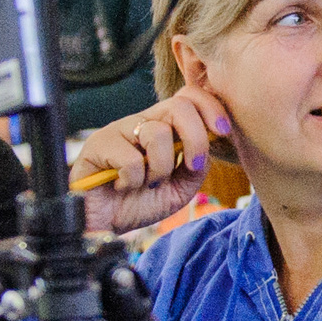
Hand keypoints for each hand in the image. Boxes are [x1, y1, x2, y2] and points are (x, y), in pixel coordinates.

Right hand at [72, 87, 231, 232]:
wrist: (105, 223)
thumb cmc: (141, 202)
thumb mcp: (180, 187)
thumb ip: (197, 165)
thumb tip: (209, 144)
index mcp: (164, 127)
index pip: (190, 97)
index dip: (211, 109)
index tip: (223, 132)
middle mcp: (142, 122)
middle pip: (179, 106)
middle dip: (196, 138)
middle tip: (193, 166)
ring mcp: (119, 130)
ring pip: (158, 134)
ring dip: (161, 169)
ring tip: (147, 183)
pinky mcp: (97, 145)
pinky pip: (131, 159)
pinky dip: (133, 181)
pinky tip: (122, 186)